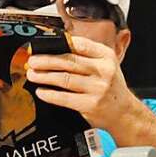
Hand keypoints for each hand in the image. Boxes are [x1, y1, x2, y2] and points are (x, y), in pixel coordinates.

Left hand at [26, 36, 140, 129]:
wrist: (124, 112)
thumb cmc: (110, 86)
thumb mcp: (105, 65)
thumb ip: (85, 56)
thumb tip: (54, 49)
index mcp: (106, 56)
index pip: (80, 45)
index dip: (59, 44)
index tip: (42, 45)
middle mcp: (104, 70)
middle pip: (69, 61)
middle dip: (46, 61)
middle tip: (32, 61)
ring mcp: (98, 88)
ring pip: (64, 79)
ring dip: (44, 76)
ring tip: (32, 74)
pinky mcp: (91, 104)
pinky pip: (65, 98)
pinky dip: (50, 94)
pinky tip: (41, 91)